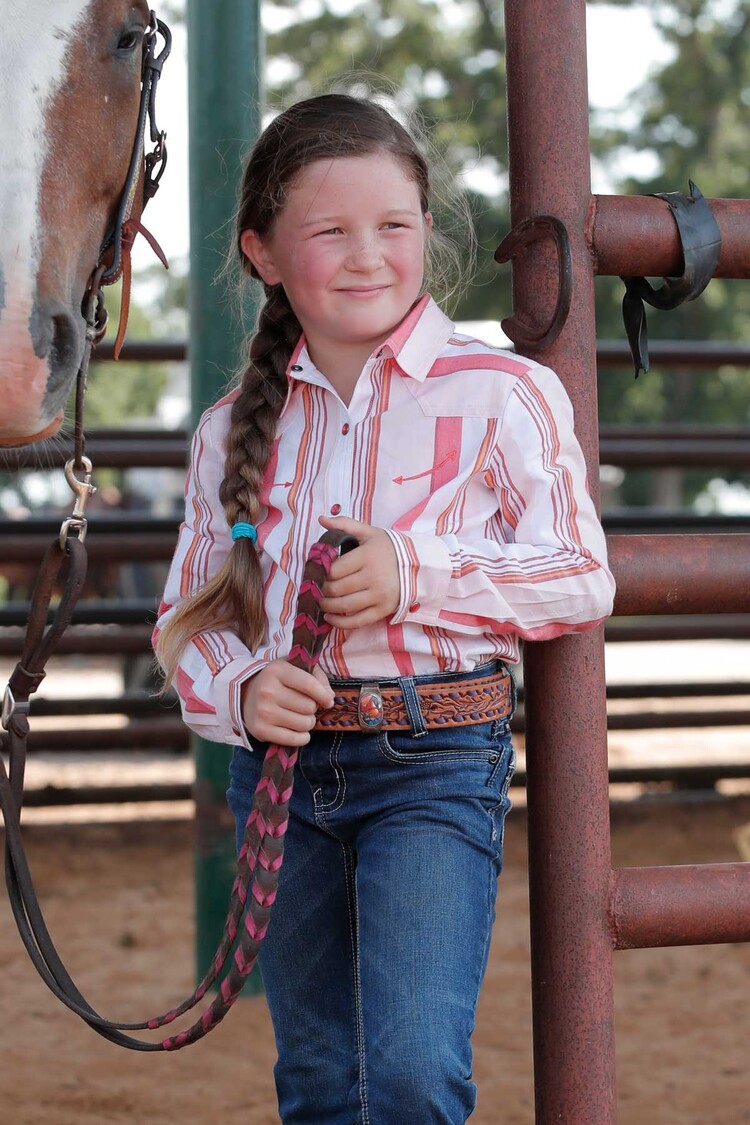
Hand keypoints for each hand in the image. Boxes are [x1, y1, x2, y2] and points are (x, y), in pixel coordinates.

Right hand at [241, 660, 333, 745]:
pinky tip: (298, 731)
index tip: (328, 701)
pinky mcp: (260, 730)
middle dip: (312, 708)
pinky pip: (294, 740)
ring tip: (300, 716)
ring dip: (308, 722)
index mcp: (277, 670)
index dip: (323, 695)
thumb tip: (329, 698)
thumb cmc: (278, 681)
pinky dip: (302, 738)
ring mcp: (263, 712)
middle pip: (309, 706)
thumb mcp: (295, 668)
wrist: (246, 695)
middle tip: (304, 706)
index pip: (309, 684)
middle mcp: (267, 690)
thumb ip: (317, 677)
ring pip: (304, 724)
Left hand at [318, 514, 399, 629]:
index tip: (316, 573)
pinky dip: (340, 623)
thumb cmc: (389, 548)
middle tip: (315, 588)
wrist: (418, 564)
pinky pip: (358, 621)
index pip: (334, 570)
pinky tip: (330, 618)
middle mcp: (373, 577)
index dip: (321, 573)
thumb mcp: (369, 532)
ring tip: (320, 601)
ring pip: (344, 605)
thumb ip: (344, 524)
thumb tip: (322, 519)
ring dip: (326, 606)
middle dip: (321, 590)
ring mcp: (379, 595)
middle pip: (337, 588)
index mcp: (367, 556)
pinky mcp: (383, 610)